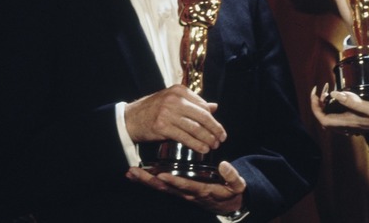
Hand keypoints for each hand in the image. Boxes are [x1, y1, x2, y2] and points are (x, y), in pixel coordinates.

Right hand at [124, 84, 225, 153]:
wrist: (129, 119)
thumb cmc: (153, 110)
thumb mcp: (173, 101)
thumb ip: (193, 104)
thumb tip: (214, 107)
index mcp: (179, 90)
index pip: (203, 106)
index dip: (213, 119)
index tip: (219, 129)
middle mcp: (174, 99)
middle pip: (202, 116)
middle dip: (215, 129)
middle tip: (222, 138)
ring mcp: (167, 112)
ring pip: (195, 128)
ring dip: (207, 139)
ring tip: (213, 146)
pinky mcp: (162, 126)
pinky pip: (184, 137)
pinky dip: (196, 144)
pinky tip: (202, 149)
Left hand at [126, 161, 245, 214]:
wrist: (228, 205)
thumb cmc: (232, 192)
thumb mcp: (237, 185)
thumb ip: (232, 176)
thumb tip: (224, 165)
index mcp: (203, 191)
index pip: (186, 186)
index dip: (174, 181)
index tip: (163, 175)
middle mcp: (189, 193)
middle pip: (166, 188)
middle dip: (149, 180)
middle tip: (134, 172)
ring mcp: (182, 193)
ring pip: (161, 188)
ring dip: (146, 180)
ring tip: (131, 172)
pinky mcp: (179, 191)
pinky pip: (162, 187)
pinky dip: (150, 180)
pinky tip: (139, 174)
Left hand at [309, 84, 368, 133]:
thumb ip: (353, 102)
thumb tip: (334, 94)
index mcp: (350, 122)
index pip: (323, 119)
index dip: (315, 106)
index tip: (317, 91)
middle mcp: (350, 125)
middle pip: (325, 119)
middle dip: (319, 104)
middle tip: (324, 88)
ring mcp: (355, 124)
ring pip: (333, 118)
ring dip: (327, 106)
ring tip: (330, 91)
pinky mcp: (360, 121)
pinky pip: (342, 116)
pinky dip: (336, 106)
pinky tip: (343, 97)